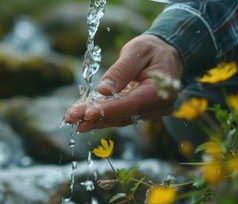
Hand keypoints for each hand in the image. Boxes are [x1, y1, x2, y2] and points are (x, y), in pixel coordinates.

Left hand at [64, 34, 183, 132]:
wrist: (166, 54)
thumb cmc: (152, 49)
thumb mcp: (137, 51)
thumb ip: (121, 70)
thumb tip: (103, 90)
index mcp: (161, 90)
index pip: (132, 104)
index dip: (108, 109)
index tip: (88, 113)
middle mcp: (158, 106)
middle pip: (123, 114)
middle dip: (96, 116)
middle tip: (71, 118)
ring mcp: (151, 112)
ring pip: (120, 118)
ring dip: (96, 119)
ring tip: (72, 118)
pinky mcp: (142, 112)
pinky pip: (121, 115)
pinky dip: (103, 115)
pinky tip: (84, 116)